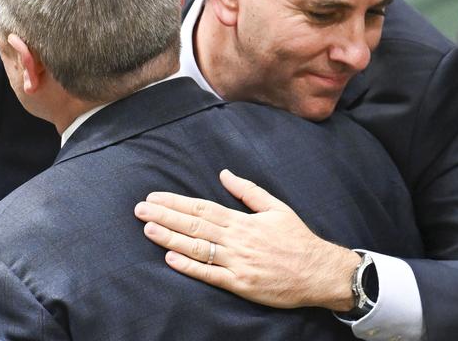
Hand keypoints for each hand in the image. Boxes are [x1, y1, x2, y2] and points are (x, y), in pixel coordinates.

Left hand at [134, 169, 360, 311]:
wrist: (317, 271)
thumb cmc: (298, 239)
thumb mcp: (277, 208)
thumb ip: (249, 191)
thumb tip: (225, 174)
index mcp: (244, 220)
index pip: (203, 208)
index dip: (176, 202)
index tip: (155, 198)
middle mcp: (237, 239)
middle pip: (195, 225)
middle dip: (165, 217)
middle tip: (140, 210)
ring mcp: (237, 262)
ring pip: (197, 248)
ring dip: (170, 238)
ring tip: (148, 229)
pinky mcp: (239, 283)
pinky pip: (209, 274)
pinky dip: (189, 266)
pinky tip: (170, 258)